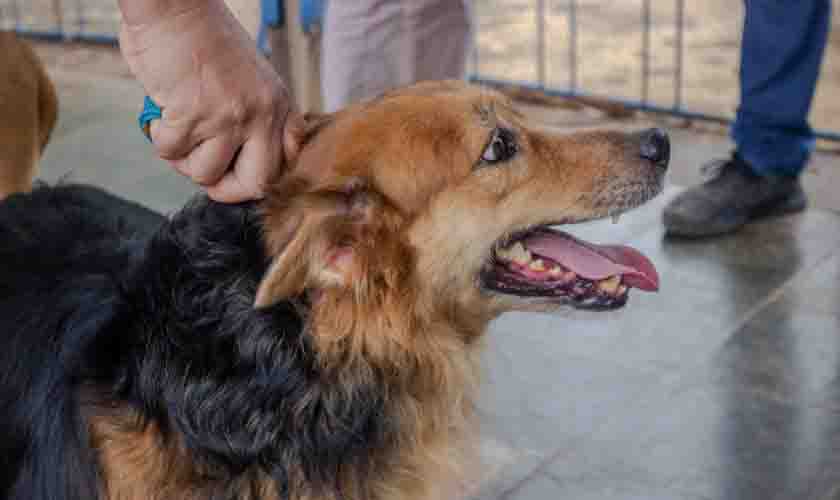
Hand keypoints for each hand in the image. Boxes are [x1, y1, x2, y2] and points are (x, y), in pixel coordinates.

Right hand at [119, 0, 301, 201]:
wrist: (175, 5)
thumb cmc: (203, 38)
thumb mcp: (250, 79)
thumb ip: (253, 117)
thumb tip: (236, 159)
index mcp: (279, 104)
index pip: (287, 162)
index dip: (258, 175)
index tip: (236, 171)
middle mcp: (262, 114)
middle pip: (257, 183)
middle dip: (226, 188)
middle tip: (207, 176)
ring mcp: (229, 116)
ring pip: (206, 172)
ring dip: (184, 159)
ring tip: (177, 130)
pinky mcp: (193, 114)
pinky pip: (171, 152)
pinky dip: (159, 137)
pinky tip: (162, 113)